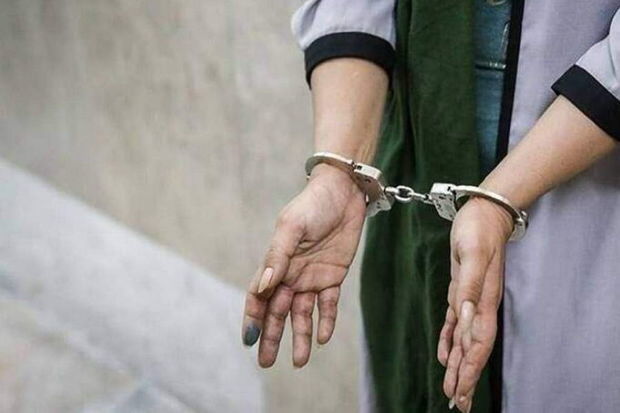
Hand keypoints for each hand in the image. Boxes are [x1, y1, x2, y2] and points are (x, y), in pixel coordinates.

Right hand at [241, 164, 365, 367]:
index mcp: (275, 263)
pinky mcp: (333, 277)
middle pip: (278, 312)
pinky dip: (325, 321)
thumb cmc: (312, 205)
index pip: (259, 297)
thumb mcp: (291, 227)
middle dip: (271, 337)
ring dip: (299, 336)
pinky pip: (328, 305)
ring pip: (302, 314)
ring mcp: (312, 278)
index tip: (249, 341)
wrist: (343, 193)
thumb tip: (262, 286)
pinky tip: (322, 339)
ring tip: (298, 362)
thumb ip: (277, 256)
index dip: (252, 319)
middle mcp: (291, 275)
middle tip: (266, 363)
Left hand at [437, 197, 512, 411]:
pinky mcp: (462, 290)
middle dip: (465, 377)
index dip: (469, 370)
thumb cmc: (478, 231)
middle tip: (458, 404)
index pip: (476, 345)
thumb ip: (470, 286)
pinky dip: (449, 341)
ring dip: (458, 365)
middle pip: (472, 350)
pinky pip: (455, 324)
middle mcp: (479, 306)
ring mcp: (471, 300)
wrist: (485, 212)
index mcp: (483, 302)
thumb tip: (465, 316)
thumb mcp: (472, 254)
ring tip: (453, 389)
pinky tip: (445, 355)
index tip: (461, 392)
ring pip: (464, 341)